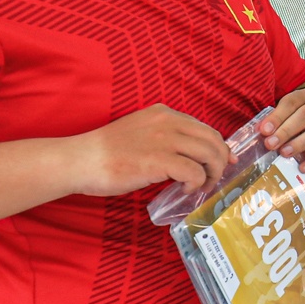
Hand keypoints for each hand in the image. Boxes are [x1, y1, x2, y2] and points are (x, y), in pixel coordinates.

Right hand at [67, 104, 231, 195]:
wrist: (80, 159)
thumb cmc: (106, 152)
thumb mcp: (140, 133)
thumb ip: (165, 138)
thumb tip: (190, 156)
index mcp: (164, 113)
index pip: (204, 128)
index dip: (218, 147)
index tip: (224, 162)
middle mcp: (167, 122)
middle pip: (213, 139)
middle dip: (220, 161)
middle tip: (215, 179)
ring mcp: (164, 140)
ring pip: (209, 154)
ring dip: (211, 174)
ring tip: (201, 186)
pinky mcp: (158, 160)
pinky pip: (194, 172)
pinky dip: (196, 183)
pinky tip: (185, 189)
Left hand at [257, 87, 304, 172]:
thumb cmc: (295, 119)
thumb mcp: (284, 114)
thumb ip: (273, 121)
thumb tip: (260, 131)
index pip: (291, 102)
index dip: (277, 116)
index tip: (264, 130)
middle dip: (286, 131)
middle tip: (271, 144)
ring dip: (301, 143)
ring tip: (285, 153)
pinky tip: (303, 167)